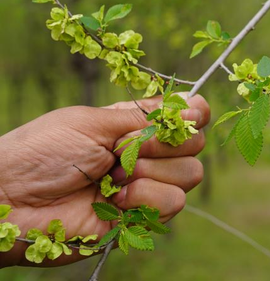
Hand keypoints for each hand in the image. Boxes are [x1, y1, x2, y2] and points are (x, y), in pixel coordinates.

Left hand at [0, 94, 209, 266]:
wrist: (10, 199)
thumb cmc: (42, 152)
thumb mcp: (94, 122)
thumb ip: (145, 117)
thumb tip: (196, 107)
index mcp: (135, 126)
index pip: (188, 116)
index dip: (192, 115)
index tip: (181, 117)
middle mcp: (146, 156)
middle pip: (195, 145)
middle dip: (164, 145)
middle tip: (123, 150)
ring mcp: (145, 187)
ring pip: (189, 175)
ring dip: (151, 174)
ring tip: (113, 178)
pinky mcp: (140, 218)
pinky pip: (172, 204)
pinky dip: (144, 199)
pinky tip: (113, 199)